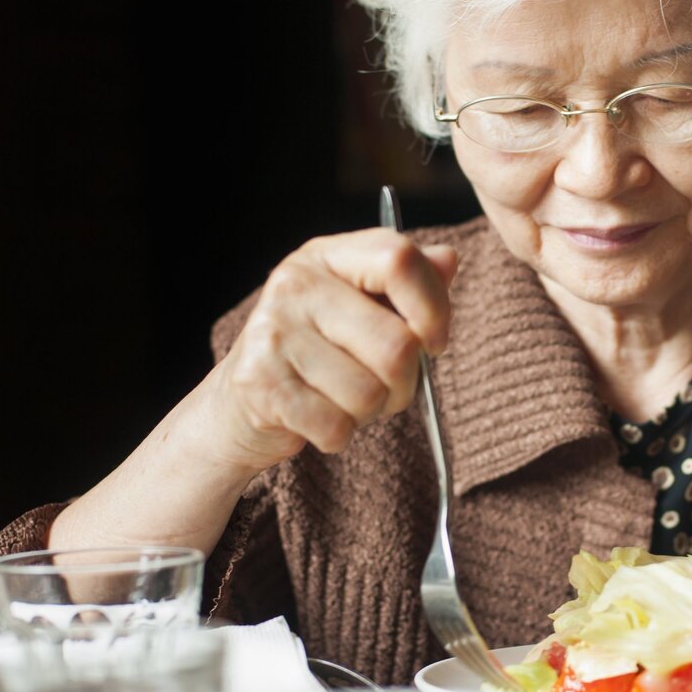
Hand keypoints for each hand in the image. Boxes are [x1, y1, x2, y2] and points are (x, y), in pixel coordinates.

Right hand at [205, 228, 457, 471]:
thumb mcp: (364, 307)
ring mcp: (273, 331)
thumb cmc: (320, 353)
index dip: (434, 308)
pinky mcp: (259, 383)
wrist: (242, 404)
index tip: (434, 342)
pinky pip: (336, 425)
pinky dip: (340, 435)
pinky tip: (320, 418)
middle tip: (384, 387)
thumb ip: (409, 284)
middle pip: (397, 346)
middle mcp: (296, 284)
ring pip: (369, 394)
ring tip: (344, 400)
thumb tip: (448, 259)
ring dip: (370, 412)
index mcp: (329, 256)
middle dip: (404, 384)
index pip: (399, 260)